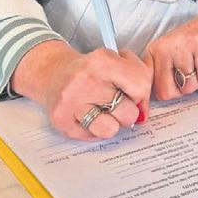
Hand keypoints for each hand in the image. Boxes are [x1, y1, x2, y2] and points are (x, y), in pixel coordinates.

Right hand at [11, 40, 151, 139]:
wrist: (54, 73)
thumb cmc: (90, 70)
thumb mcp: (116, 61)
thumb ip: (138, 79)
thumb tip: (143, 111)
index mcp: (102, 61)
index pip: (141, 85)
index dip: (142, 93)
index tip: (133, 93)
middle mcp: (85, 81)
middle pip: (128, 113)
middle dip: (128, 111)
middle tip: (116, 103)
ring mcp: (71, 102)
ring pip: (110, 129)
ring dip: (111, 123)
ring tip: (102, 112)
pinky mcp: (61, 119)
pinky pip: (91, 137)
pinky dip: (93, 129)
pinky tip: (87, 115)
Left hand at [143, 9, 197, 99]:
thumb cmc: (192, 45)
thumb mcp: (168, 57)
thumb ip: (157, 77)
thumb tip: (145, 109)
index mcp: (152, 51)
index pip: (147, 85)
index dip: (157, 94)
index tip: (163, 96)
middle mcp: (163, 47)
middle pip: (166, 92)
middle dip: (180, 88)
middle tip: (187, 71)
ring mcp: (181, 45)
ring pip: (187, 86)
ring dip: (196, 79)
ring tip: (197, 61)